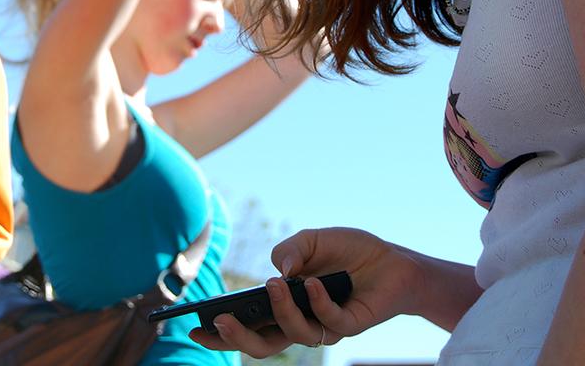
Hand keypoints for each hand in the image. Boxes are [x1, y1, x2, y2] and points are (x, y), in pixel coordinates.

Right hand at [190, 227, 423, 358]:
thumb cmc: (348, 251)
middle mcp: (299, 320)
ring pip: (293, 335)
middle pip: (261, 345)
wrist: (391, 259)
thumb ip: (289, 250)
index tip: (193, 327)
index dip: (219, 331)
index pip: (246, 324)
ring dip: (280, 311)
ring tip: (276, 286)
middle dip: (237, 338)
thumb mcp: (312, 239)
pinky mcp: (348, 326)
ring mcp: (323, 326)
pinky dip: (318, 301)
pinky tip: (316, 283)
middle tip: (221, 320)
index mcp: (282, 304)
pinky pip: (328, 322)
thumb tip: (276, 271)